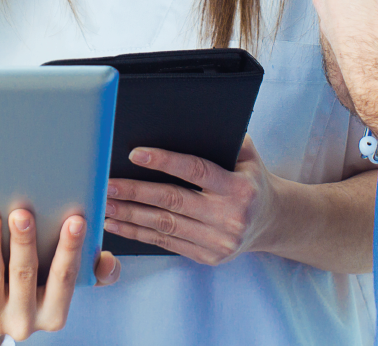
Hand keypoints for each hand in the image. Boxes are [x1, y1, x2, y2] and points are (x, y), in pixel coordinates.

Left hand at [0, 210, 119, 341]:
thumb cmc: (33, 286)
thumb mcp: (61, 284)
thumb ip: (90, 270)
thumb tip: (108, 261)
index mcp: (52, 313)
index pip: (65, 277)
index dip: (71, 248)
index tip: (76, 219)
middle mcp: (22, 321)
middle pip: (25, 276)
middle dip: (24, 243)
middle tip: (22, 214)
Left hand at [104, 137, 280, 264]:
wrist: (272, 222)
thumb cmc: (252, 180)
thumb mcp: (248, 155)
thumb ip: (223, 138)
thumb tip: (187, 119)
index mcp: (239, 188)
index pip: (195, 171)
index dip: (164, 161)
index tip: (135, 154)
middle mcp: (229, 217)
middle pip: (173, 201)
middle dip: (136, 192)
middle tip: (108, 183)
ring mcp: (218, 242)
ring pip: (165, 225)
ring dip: (130, 214)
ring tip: (105, 203)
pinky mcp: (207, 257)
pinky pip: (166, 243)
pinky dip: (139, 233)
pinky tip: (118, 223)